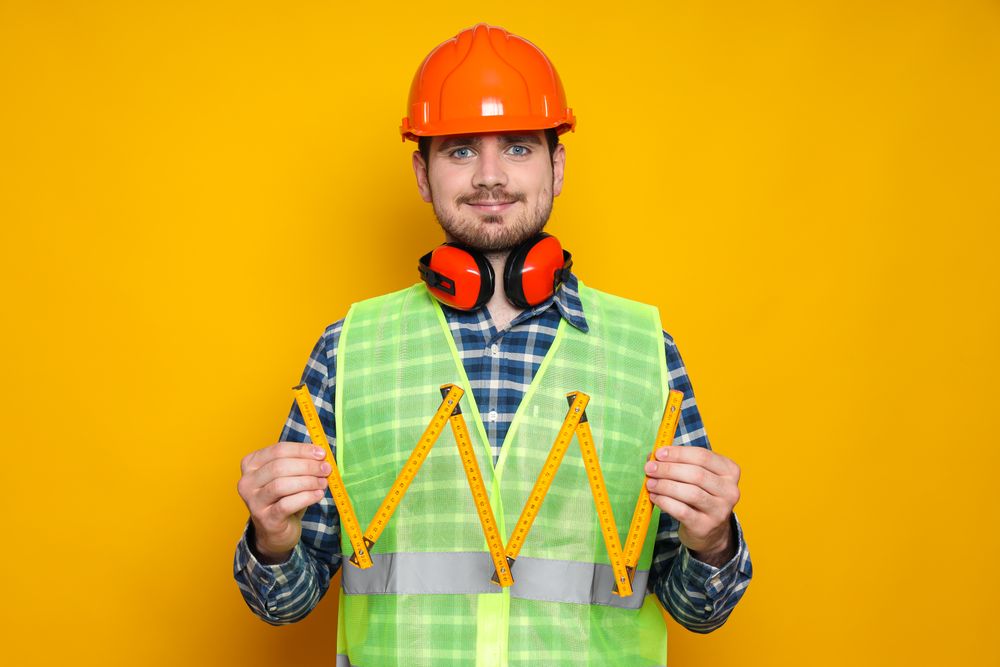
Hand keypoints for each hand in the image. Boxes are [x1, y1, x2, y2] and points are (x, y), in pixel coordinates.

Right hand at [237, 442, 330, 562]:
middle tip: (326, 469)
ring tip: (323, 483)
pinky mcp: (265, 518)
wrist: (276, 530)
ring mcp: (254, 501)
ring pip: (281, 485)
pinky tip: (318, 495)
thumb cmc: (283, 497)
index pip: (278, 450)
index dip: (302, 450)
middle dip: (307, 466)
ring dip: (308, 482)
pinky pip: (287, 504)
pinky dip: (306, 497)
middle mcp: (247, 481)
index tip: (322, 453)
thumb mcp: (288, 475)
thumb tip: (321, 454)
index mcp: (251, 464)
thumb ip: (300, 462)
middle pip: (279, 466)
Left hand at [643, 445, 740, 564]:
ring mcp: (720, 510)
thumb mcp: (696, 476)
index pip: (703, 456)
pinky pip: (682, 511)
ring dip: (665, 486)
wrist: (710, 530)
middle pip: (696, 474)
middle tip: (649, 468)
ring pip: (690, 493)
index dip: (679, 453)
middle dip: (669, 469)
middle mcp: (730, 490)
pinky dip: (665, 502)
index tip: (659, 453)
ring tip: (650, 483)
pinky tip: (655, 497)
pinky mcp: (706, 526)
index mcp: (729, 471)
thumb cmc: (700, 495)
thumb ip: (678, 463)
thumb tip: (653, 456)